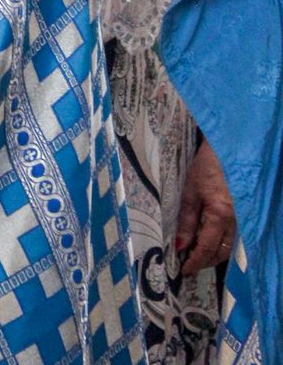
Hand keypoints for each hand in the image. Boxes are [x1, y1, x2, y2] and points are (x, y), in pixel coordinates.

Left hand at [176, 139, 235, 274]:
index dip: (195, 262)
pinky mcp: (242, 214)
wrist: (227, 151)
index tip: (183, 270)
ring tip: (195, 254)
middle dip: (205, 262)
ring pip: (228, 247)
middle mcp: (235, 222)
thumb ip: (186, 220)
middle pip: (221, 253)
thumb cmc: (206, 168)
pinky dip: (220, 244)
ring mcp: (241, 219)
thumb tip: (179, 246)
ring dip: (213, 255)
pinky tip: (208, 241)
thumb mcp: (191, 192)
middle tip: (188, 264)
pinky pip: (232, 237)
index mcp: (220, 216)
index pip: (206, 248)